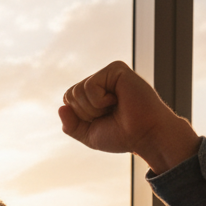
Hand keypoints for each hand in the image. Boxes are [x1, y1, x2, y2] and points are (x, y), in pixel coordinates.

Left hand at [59, 60, 199, 172]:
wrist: (144, 136)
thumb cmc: (121, 136)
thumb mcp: (88, 135)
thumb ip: (71, 125)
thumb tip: (61, 107)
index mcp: (94, 94)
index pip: (68, 100)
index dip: (79, 117)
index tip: (100, 121)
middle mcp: (100, 81)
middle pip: (71, 94)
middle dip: (85, 113)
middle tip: (109, 115)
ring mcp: (108, 74)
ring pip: (78, 91)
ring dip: (93, 108)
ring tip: (114, 108)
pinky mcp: (116, 69)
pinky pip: (90, 85)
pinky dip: (99, 100)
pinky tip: (118, 100)